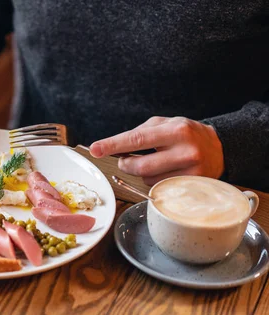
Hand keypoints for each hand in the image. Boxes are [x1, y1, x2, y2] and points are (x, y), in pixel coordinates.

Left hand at [89, 117, 224, 185]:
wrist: (220, 148)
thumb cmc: (185, 134)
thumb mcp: (165, 124)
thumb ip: (139, 133)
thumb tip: (112, 148)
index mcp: (175, 130)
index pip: (137, 139)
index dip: (113, 145)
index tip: (95, 149)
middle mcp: (185, 151)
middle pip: (140, 166)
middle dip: (125, 164)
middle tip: (124, 160)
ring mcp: (191, 171)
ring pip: (149, 180)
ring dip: (142, 174)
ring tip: (154, 163)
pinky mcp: (193, 185)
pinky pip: (160, 189)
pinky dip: (154, 182)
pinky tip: (163, 172)